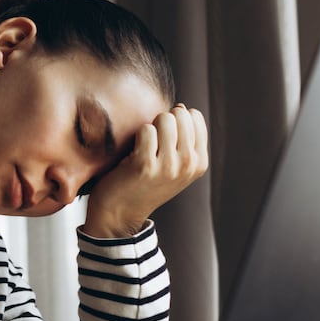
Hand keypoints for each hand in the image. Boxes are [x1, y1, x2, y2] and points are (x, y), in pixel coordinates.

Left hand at [83, 103, 208, 237]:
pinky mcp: (146, 165)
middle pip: (180, 114)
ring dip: (149, 127)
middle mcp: (188, 164)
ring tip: (143, 147)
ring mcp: (169, 166)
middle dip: (162, 120)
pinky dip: (136, 136)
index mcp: (199, 162)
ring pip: (164, 118)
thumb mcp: (173, 164)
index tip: (164, 137)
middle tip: (151, 142)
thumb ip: (182, 137)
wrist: (120, 213)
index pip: (195, 116)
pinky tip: (133, 152)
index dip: (176, 118)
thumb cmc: (144, 182)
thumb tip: (182, 106)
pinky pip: (145, 129)